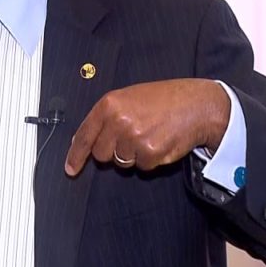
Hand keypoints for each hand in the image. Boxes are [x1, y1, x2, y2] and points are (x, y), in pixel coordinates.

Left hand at [64, 78, 229, 175]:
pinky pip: (142, 167)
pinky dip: (150, 160)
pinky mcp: (150, 152)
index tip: (70, 168)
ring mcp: (133, 137)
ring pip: (122, 162)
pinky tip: (159, 142)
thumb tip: (84, 140)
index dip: (75, 155)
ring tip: (149, 135)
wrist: (195, 105)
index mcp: (108, 104)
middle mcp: (118, 120)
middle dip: (113, 151)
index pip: (84, 135)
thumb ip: (106, 117)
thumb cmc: (162, 100)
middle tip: (131, 137)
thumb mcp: (128, 98)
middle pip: (101, 154)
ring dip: (134, 155)